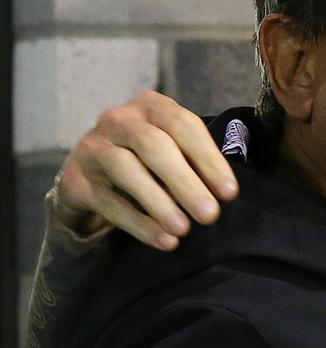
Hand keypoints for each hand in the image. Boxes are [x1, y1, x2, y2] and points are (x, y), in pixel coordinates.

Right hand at [51, 91, 238, 250]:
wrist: (89, 181)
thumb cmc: (147, 162)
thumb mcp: (173, 151)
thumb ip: (197, 162)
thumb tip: (225, 192)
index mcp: (150, 106)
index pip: (183, 125)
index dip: (209, 160)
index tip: (229, 193)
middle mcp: (118, 120)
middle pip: (154, 146)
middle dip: (185, 183)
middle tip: (210, 215)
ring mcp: (92, 148)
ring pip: (127, 171)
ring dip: (160, 203)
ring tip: (184, 229)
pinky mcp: (75, 181)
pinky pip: (109, 203)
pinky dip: (139, 224)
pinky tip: (164, 240)